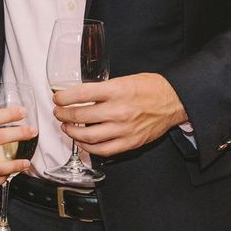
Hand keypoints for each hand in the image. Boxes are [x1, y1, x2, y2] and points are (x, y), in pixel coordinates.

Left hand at [53, 73, 186, 156]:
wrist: (174, 100)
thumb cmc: (149, 87)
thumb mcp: (123, 80)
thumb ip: (103, 89)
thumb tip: (79, 95)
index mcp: (116, 90)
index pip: (80, 94)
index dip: (64, 97)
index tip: (57, 98)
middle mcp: (118, 110)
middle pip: (81, 115)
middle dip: (63, 114)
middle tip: (58, 113)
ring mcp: (124, 129)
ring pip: (88, 135)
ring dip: (72, 132)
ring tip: (66, 127)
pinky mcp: (130, 142)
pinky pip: (103, 150)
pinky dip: (88, 147)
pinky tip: (82, 141)